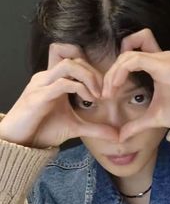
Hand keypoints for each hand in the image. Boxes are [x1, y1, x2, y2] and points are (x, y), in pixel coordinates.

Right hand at [0, 44, 117, 147]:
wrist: (20, 143)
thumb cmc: (44, 129)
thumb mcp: (75, 127)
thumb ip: (95, 128)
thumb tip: (116, 136)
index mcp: (54, 79)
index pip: (75, 61)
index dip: (92, 70)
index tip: (103, 89)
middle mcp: (47, 77)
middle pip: (75, 60)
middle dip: (94, 74)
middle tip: (103, 92)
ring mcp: (41, 84)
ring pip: (69, 65)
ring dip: (88, 77)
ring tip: (97, 95)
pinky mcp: (38, 96)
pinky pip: (62, 83)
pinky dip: (80, 88)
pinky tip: (88, 99)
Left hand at [102, 29, 169, 141]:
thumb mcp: (154, 118)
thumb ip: (136, 124)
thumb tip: (121, 136)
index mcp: (156, 66)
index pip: (129, 59)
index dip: (115, 73)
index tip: (108, 93)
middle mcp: (159, 58)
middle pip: (125, 55)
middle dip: (111, 73)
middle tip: (105, 93)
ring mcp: (163, 59)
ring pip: (128, 55)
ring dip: (114, 72)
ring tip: (109, 91)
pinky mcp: (166, 63)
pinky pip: (137, 60)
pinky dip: (122, 71)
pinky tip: (117, 85)